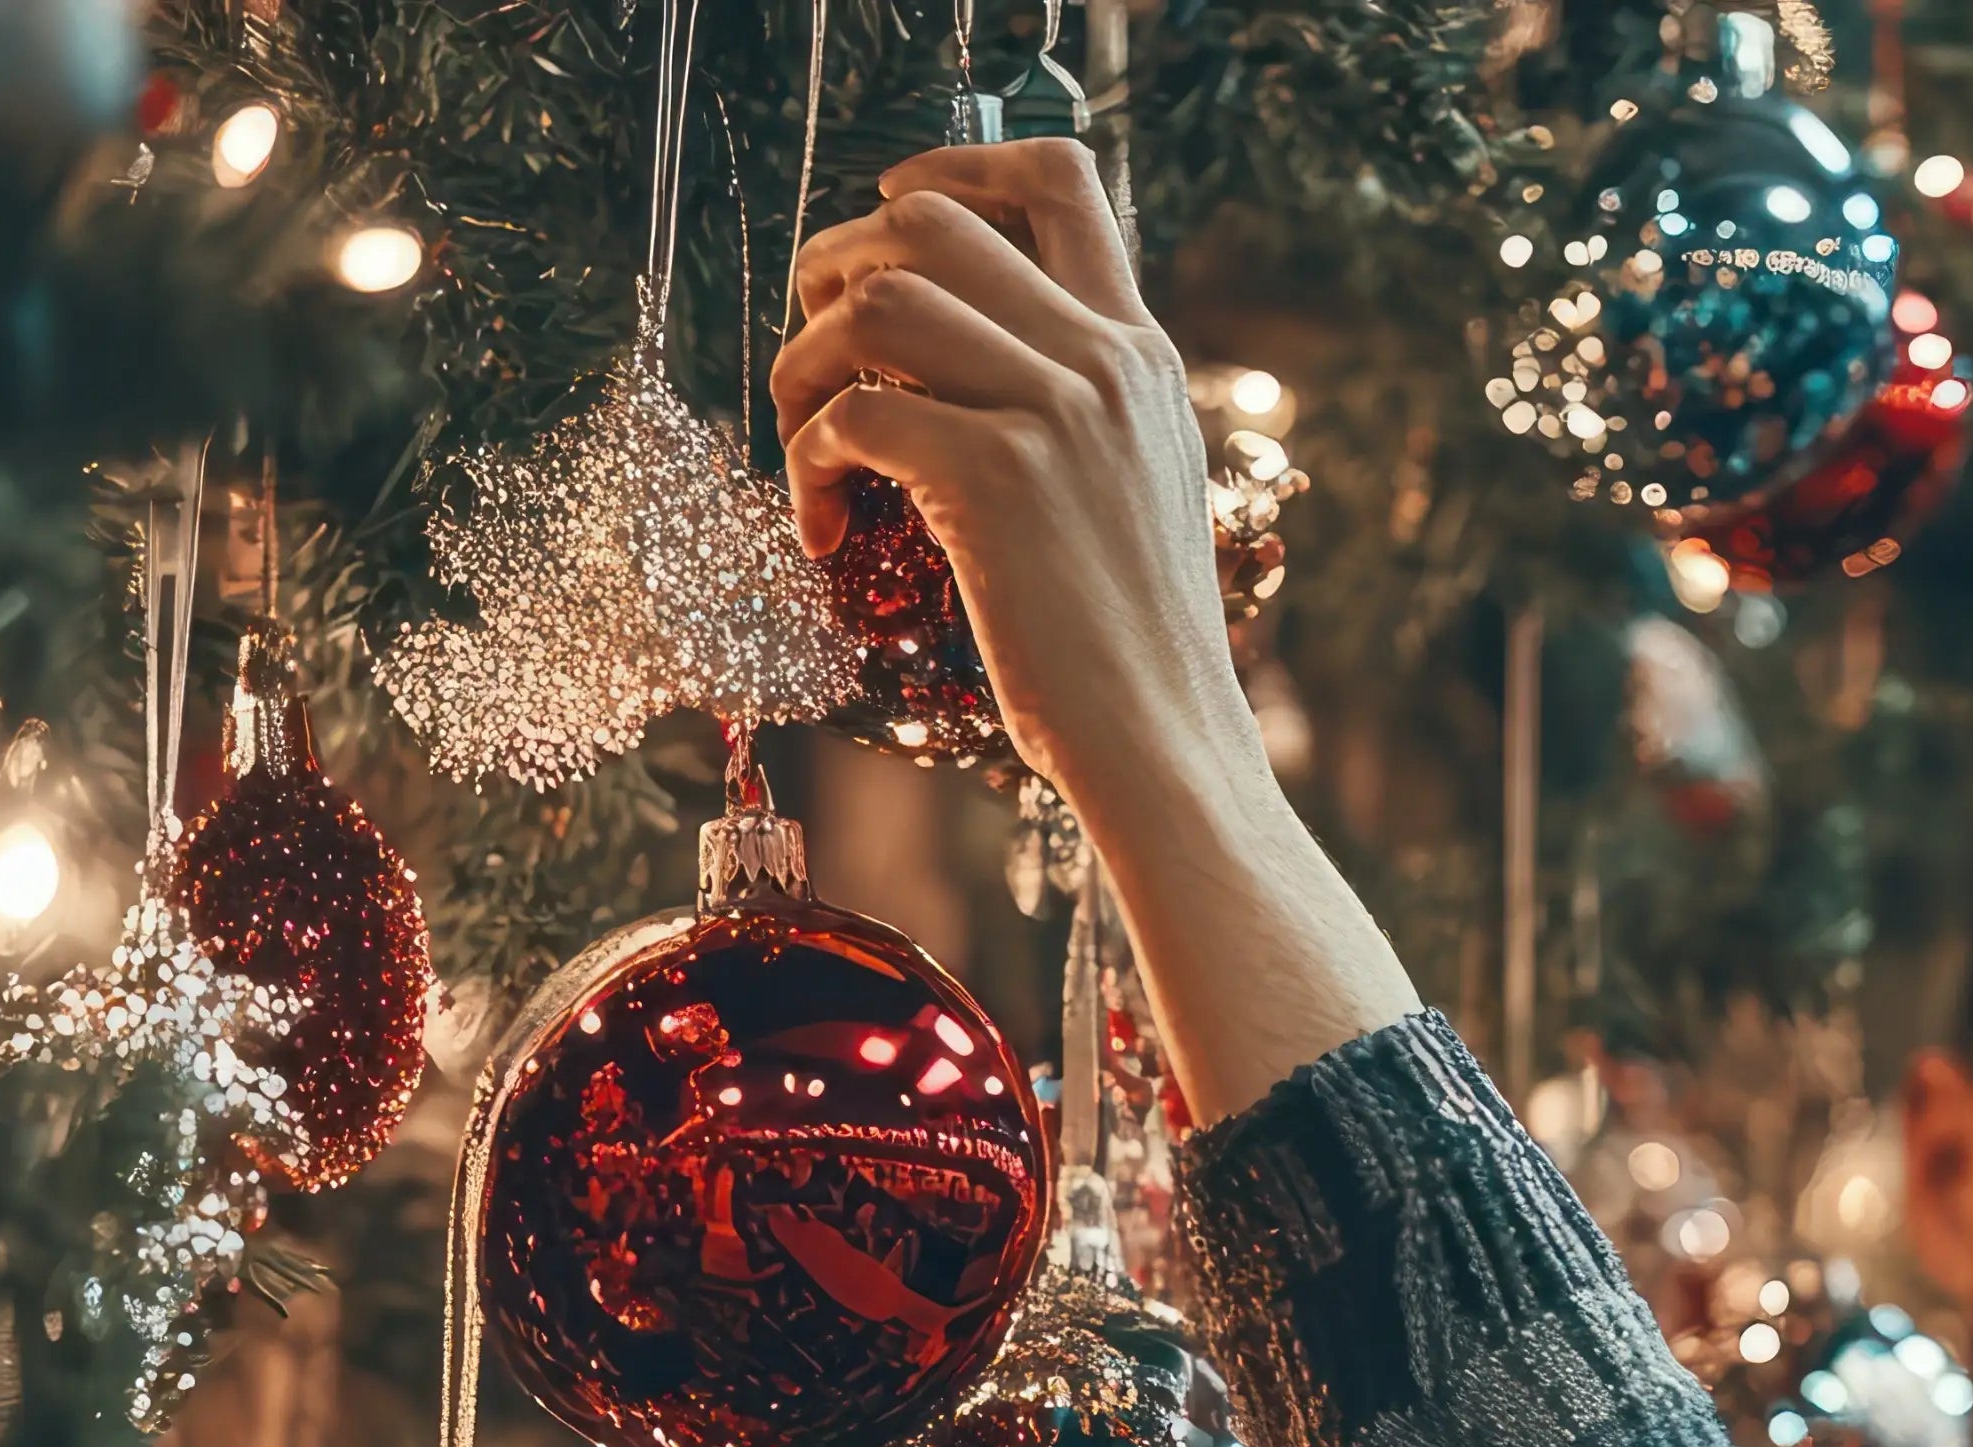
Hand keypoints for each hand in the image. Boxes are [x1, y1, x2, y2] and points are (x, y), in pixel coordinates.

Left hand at [770, 137, 1417, 1120]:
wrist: (1169, 750)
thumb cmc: (1134, 652)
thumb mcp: (1133, 495)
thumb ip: (1077, 411)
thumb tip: (952, 369)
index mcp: (1143, 356)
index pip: (1058, 178)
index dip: (949, 171)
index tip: (885, 232)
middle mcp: (1106, 362)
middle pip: (930, 218)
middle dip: (835, 270)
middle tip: (816, 360)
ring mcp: (1056, 414)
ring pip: (876, 301)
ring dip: (803, 365)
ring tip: (806, 448)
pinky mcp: (998, 481)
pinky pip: (855, 414)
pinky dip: (805, 465)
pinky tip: (818, 531)